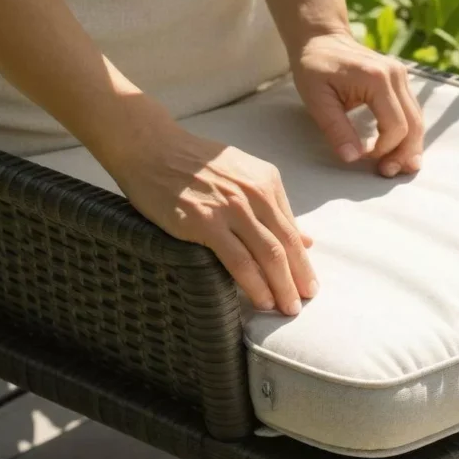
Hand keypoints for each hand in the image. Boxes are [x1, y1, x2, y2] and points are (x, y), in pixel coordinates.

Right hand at [111, 121, 316, 315]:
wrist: (151, 149)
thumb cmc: (193, 164)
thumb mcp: (242, 176)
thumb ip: (273, 207)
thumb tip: (307, 239)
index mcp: (267, 181)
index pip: (292, 230)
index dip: (303, 262)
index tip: (307, 284)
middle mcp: (255, 193)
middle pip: (286, 245)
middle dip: (299, 278)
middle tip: (303, 303)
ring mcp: (231, 208)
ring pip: (269, 256)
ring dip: (282, 287)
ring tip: (287, 309)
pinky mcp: (206, 223)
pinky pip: (239, 261)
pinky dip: (255, 285)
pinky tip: (262, 300)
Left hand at [290, 32, 424, 176]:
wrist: (321, 38)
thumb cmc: (315, 67)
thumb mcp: (317, 100)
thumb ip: (336, 129)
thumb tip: (353, 158)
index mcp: (377, 80)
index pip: (395, 126)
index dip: (384, 150)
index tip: (365, 159)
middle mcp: (396, 75)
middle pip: (414, 125)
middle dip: (403, 153)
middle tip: (387, 173)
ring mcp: (401, 75)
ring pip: (418, 119)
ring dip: (409, 146)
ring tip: (397, 168)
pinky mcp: (400, 80)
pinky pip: (411, 112)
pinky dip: (407, 133)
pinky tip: (399, 150)